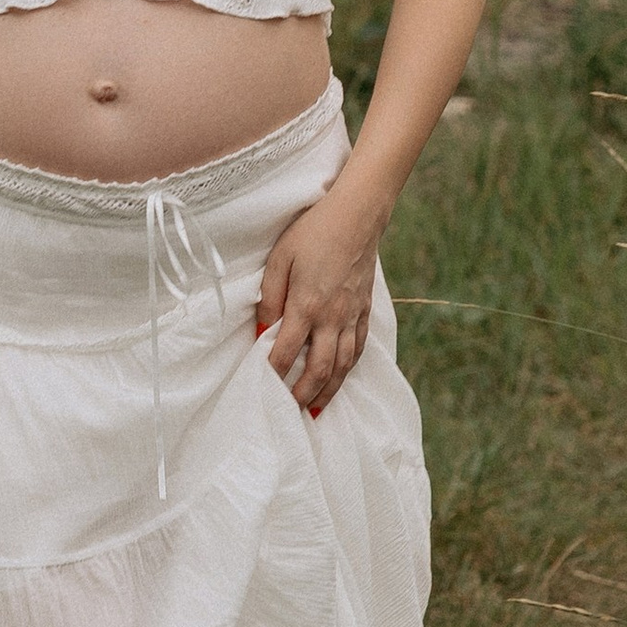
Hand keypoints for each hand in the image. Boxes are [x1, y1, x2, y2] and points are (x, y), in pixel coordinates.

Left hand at [256, 186, 384, 416]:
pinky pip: (359, 348)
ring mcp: (352, 316)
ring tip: (315, 408)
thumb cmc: (313, 232)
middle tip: (290, 411)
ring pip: (343, 364)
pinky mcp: (365, 310)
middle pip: (319, 368)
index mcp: (307, 305)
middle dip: (303, 393)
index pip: (286, 350)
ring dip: (329, 389)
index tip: (263, 386)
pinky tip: (341, 376)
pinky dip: (349, 368)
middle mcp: (333, 317)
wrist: (357, 216)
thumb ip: (269, 296)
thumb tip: (261, 329)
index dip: (274, 372)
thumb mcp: (280, 259)